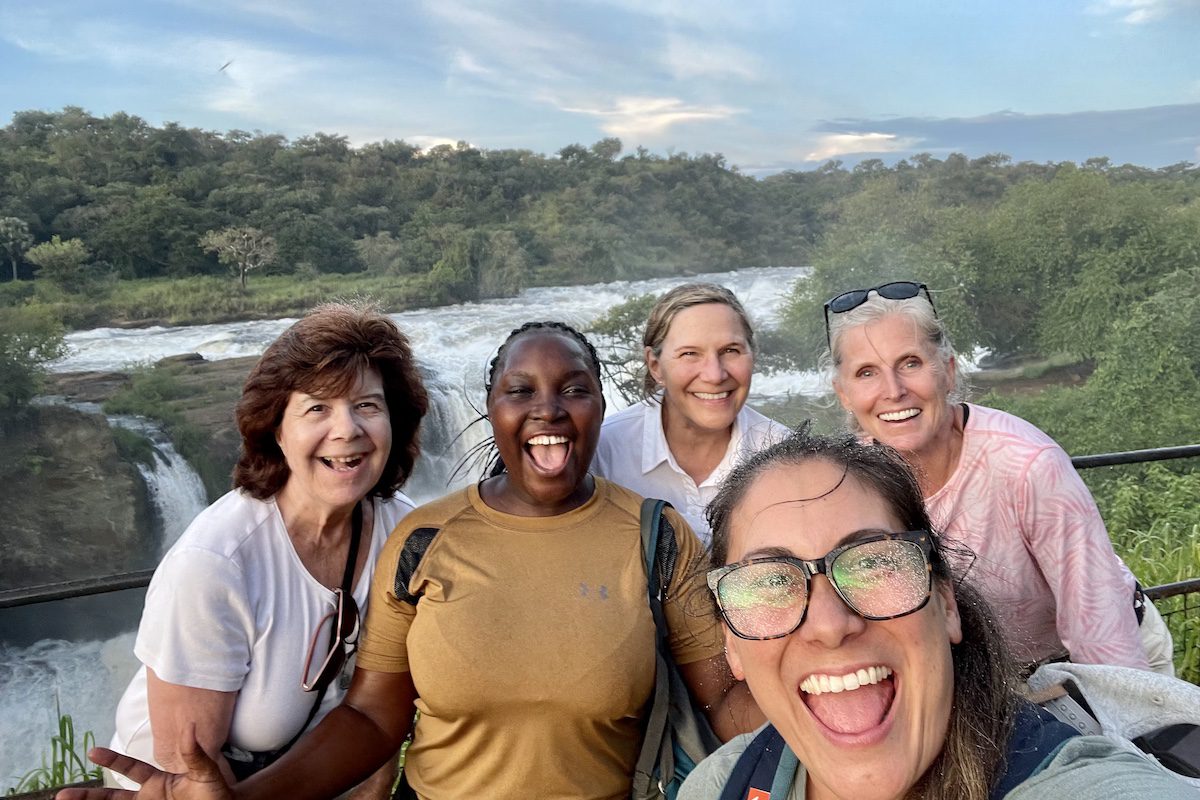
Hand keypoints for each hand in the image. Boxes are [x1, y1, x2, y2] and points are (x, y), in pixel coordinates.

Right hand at [56, 726, 233, 799]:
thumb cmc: (217, 792)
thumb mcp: (206, 772)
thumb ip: (195, 754)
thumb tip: (189, 726)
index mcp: (158, 781)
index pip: (130, 769)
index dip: (112, 760)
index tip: (92, 751)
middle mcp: (148, 797)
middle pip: (110, 797)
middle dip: (86, 797)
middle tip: (61, 795)